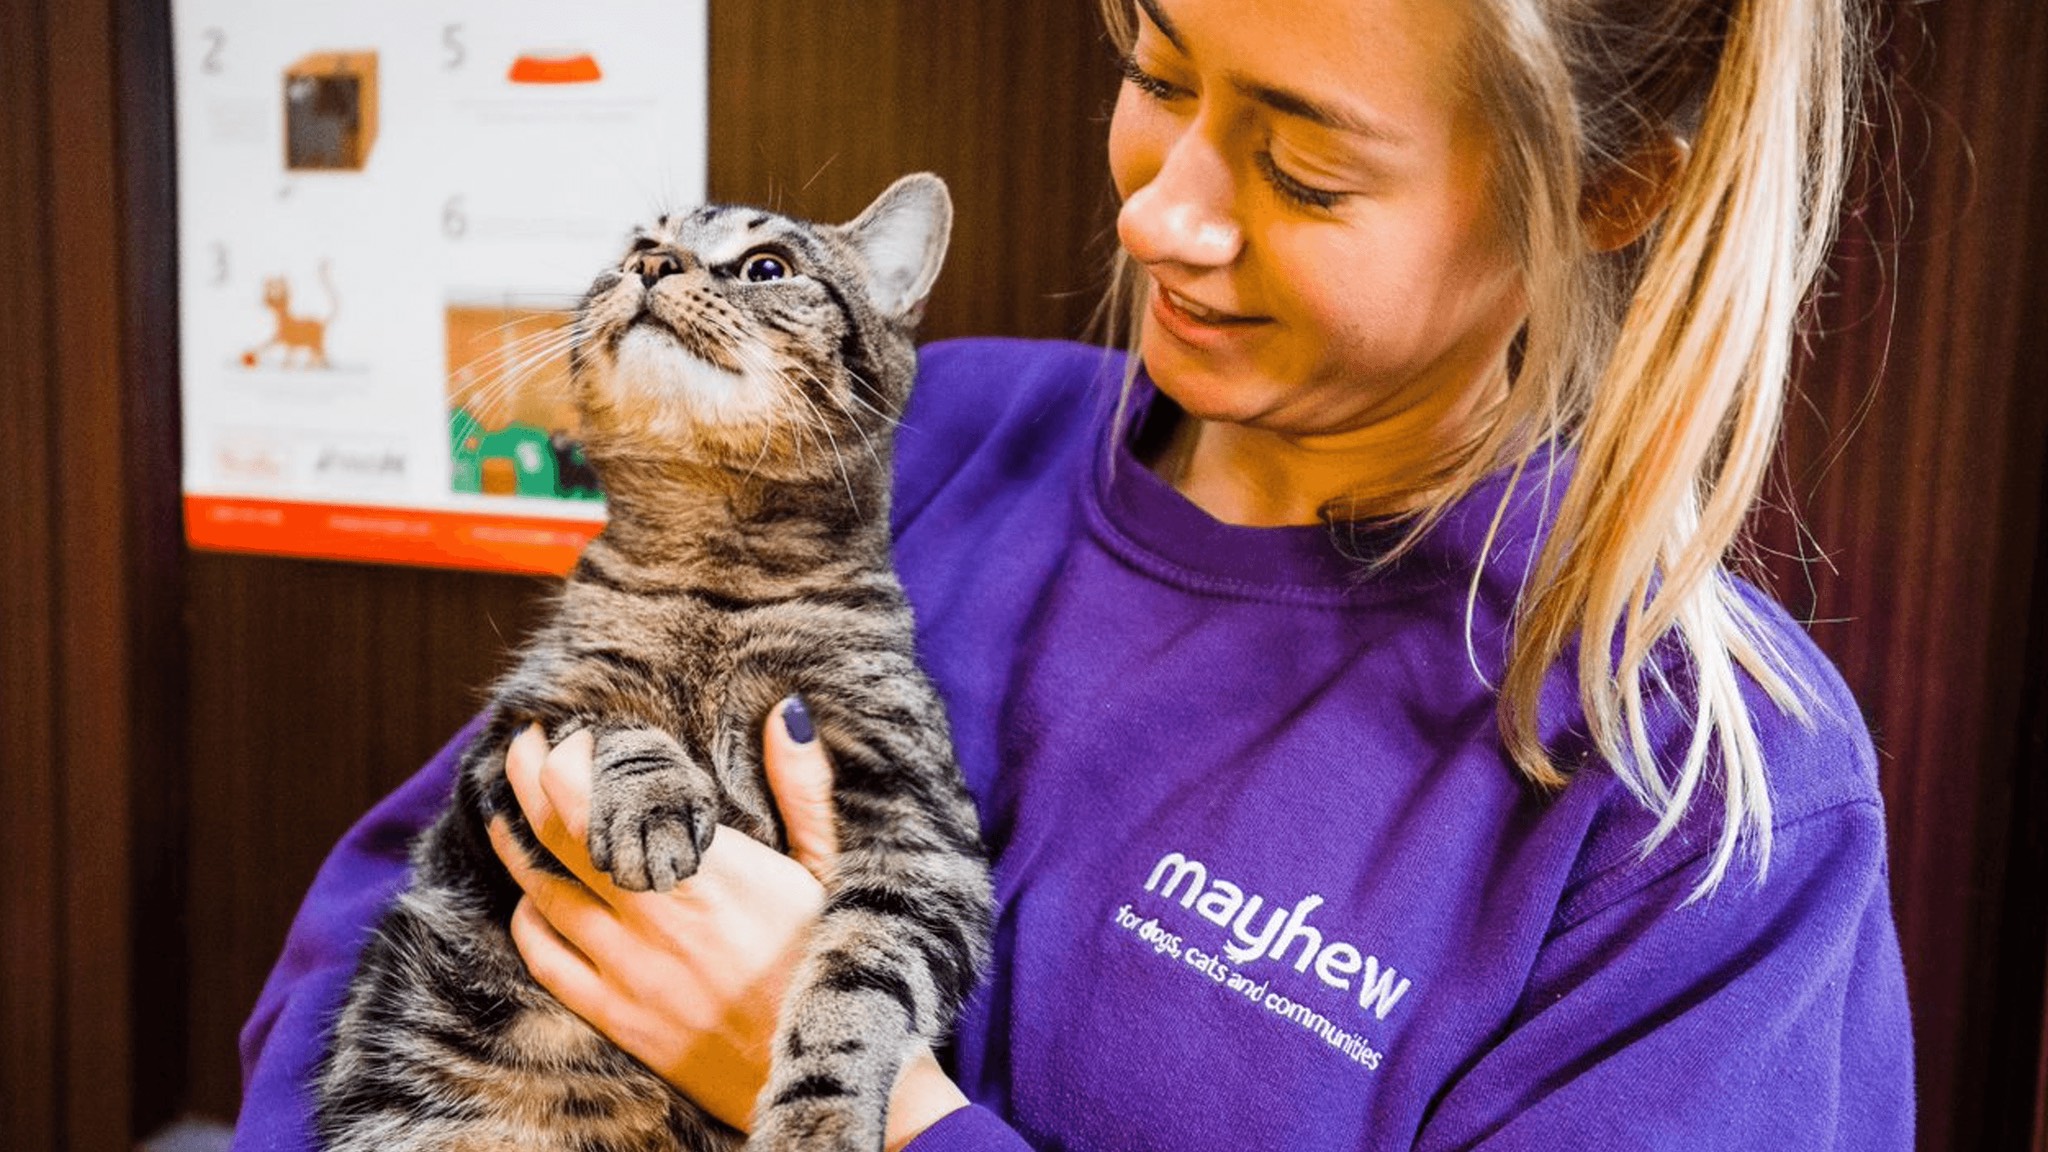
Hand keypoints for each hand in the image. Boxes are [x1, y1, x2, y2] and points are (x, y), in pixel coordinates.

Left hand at [490, 702, 967, 1148]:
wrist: (821, 1073)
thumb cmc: (834, 966)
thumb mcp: (834, 869)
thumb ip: (805, 789)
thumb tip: (787, 715)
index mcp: (715, 872)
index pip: (614, 798)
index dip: (574, 760)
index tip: (570, 732)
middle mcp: (660, 915)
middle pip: (563, 832)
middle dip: (531, 777)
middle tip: (522, 744)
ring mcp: (631, 969)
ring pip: (543, 890)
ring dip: (520, 841)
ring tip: (512, 807)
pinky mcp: (617, 1016)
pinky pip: (545, 956)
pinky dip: (528, 916)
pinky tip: (532, 895)